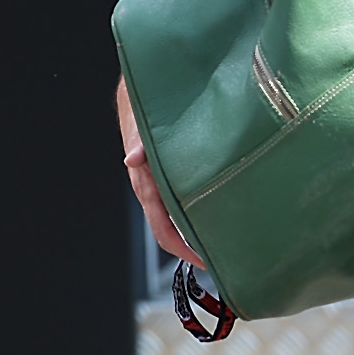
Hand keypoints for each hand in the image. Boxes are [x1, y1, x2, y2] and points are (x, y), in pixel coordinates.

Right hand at [115, 77, 203, 267]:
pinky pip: (179, 201)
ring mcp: (160, 184)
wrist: (139, 95)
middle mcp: (152, 189)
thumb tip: (132, 158)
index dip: (180, 248)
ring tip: (220, 240)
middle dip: (191, 247)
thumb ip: (139, 143)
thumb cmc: (140, 111)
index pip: (161, 228)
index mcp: (145, 184)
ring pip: (175, 217)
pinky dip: (194, 212)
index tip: (201, 259)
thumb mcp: (141, 125)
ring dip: (194, 231)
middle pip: (170, 230)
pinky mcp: (168, 175)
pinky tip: (212, 213)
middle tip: (219, 256)